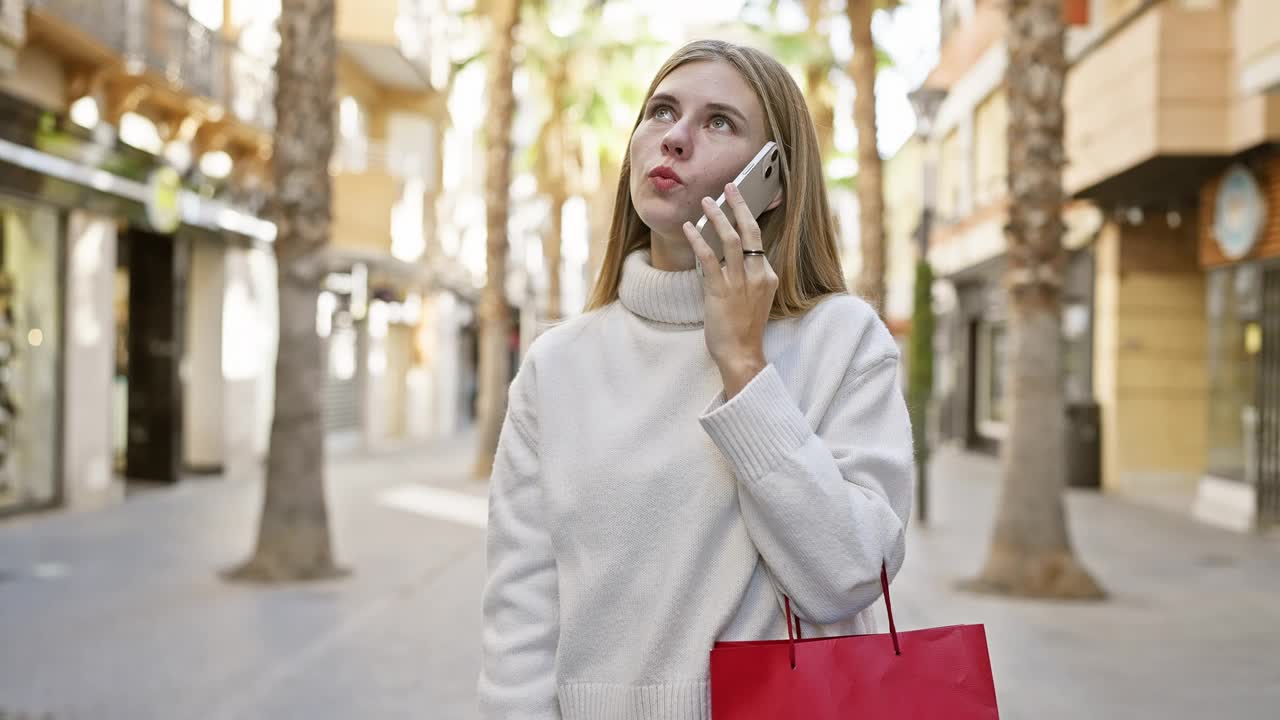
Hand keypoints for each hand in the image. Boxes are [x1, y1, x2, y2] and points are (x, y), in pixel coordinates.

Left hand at [682, 182, 778, 397]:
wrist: (741, 354)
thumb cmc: (743, 329)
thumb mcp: (753, 299)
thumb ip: (746, 277)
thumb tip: (727, 256)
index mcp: (767, 276)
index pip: (758, 241)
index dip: (748, 218)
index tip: (740, 202)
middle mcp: (757, 275)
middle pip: (751, 231)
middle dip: (740, 205)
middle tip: (730, 186)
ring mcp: (740, 283)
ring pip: (731, 239)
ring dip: (718, 217)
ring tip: (707, 201)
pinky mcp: (721, 291)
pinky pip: (708, 258)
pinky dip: (697, 240)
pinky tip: (688, 228)